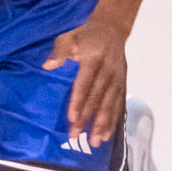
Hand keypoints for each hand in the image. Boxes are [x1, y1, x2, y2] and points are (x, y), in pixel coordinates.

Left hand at [44, 15, 129, 145]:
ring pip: (111, 104)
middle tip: (78, 136)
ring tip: (96, 141)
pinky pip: (119, 104)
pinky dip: (114, 120)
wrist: (112, 29)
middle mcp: (108, 71)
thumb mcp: (69, 37)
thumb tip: (48, 66)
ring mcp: (117, 78)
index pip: (85, 84)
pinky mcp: (123, 83)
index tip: (72, 118)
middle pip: (97, 98)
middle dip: (88, 119)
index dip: (79, 101)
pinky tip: (108, 134)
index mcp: (93, 59)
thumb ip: (59, 51)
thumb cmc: (85, 35)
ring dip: (103, 124)